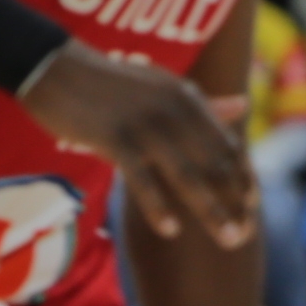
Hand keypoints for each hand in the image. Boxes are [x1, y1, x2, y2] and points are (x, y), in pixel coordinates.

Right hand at [25, 46, 258, 244]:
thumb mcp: (162, 88)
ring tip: (230, 240)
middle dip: (236, 202)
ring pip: (189, 176)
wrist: (51, 64)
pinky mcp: (115, 137)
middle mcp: (175, 111)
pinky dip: (158, 205)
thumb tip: (244, 106)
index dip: (243, 177)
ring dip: (212, 211)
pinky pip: (142, 178)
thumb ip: (204, 105)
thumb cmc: (110, 83)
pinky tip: (171, 230)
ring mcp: (146, 125)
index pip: (228, 145)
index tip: (254, 206)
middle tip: (247, 235)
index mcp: (189, 100)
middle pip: (216, 165)